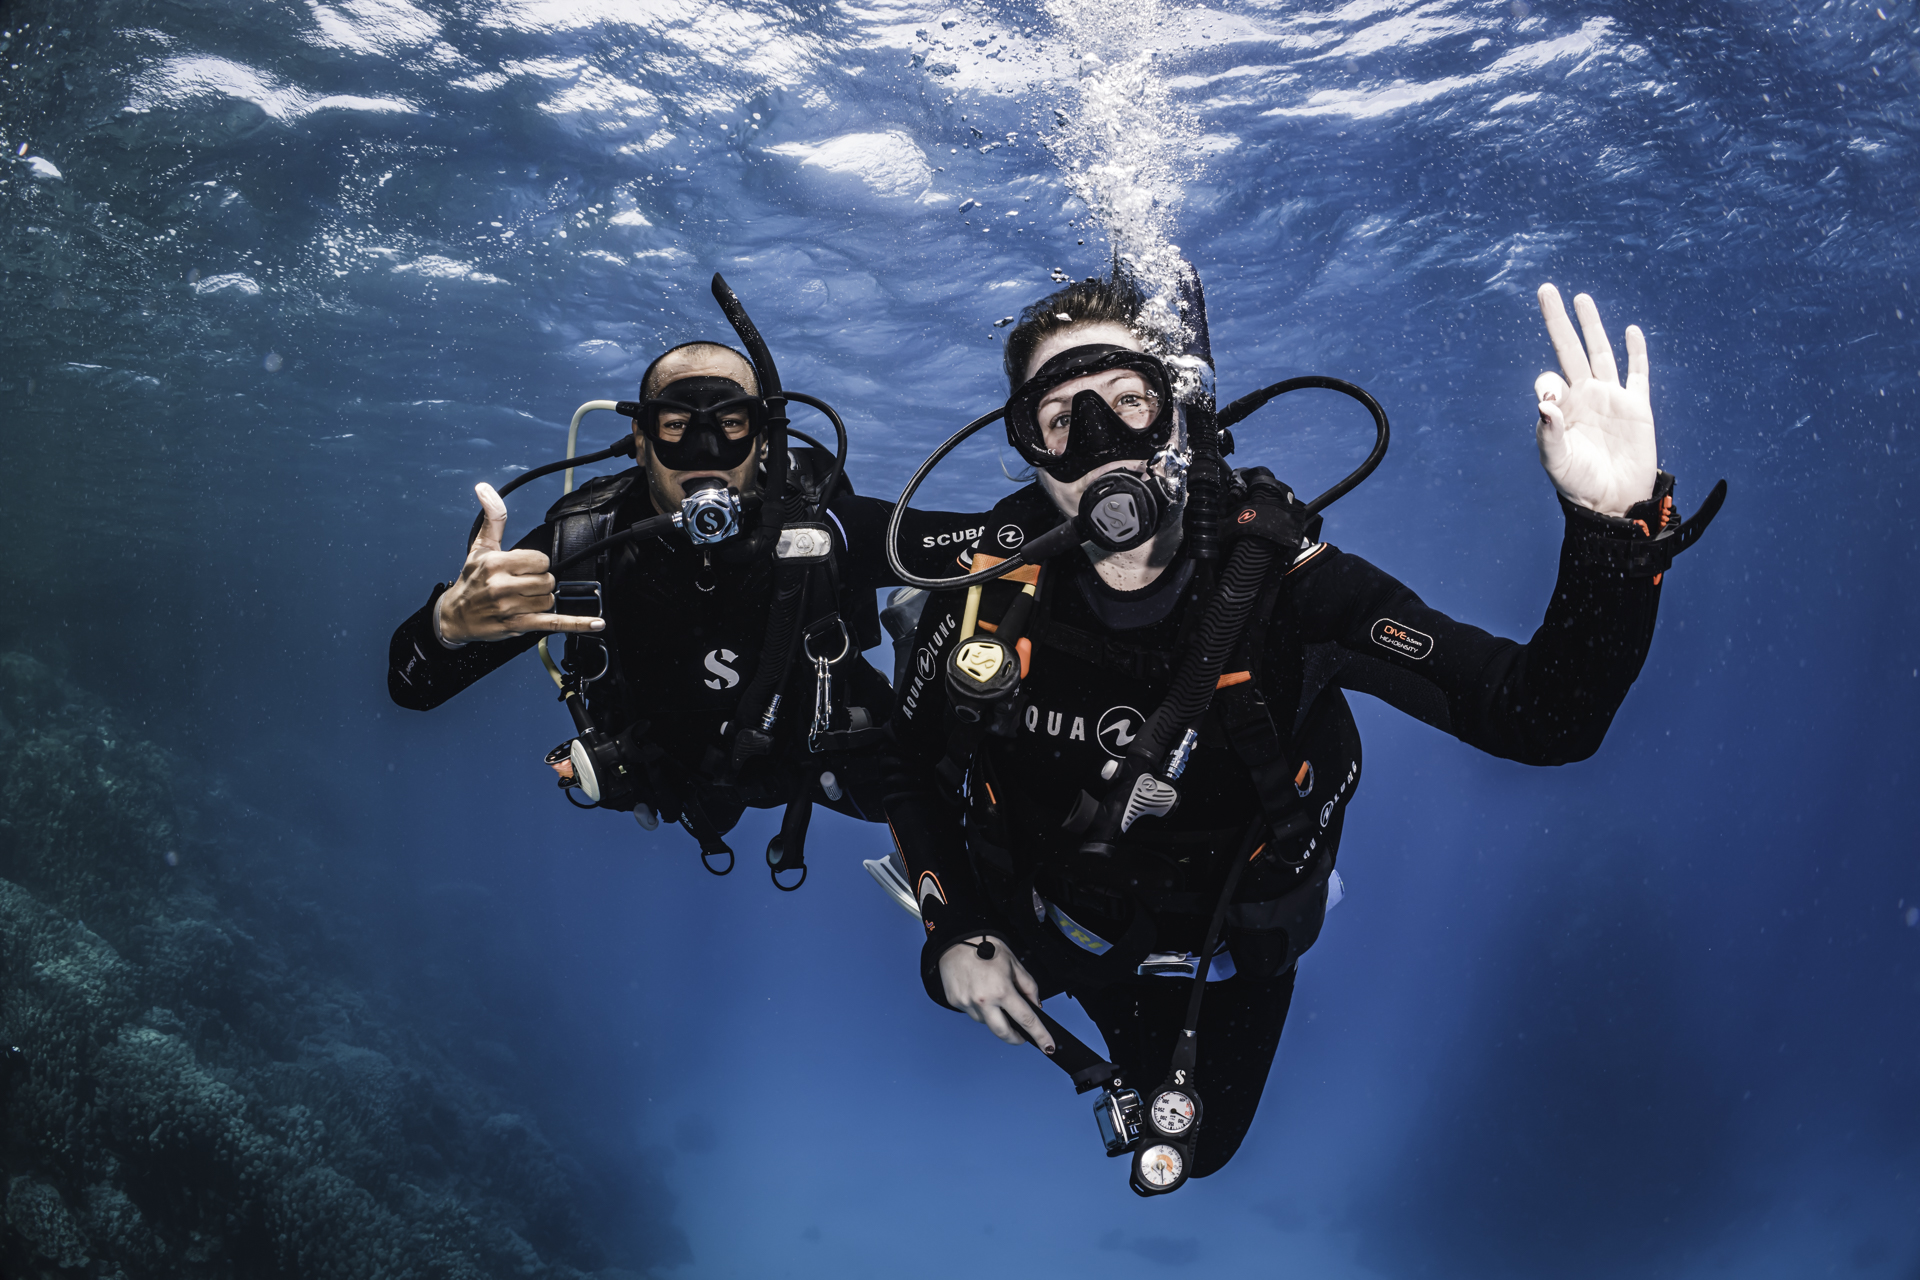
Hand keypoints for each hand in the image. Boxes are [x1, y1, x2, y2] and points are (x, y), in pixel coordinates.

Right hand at [435, 483, 605, 643]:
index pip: (541, 560)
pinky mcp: (516, 625)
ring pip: (549, 600)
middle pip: (547, 580)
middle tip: (523, 585)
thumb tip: (485, 488)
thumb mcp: (480, 547)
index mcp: (496, 564)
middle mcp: (501, 585)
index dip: (537, 564)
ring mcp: (509, 607)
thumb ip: (493, 518)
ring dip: (543, 600)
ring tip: (523, 600)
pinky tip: (596, 624)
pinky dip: (577, 624)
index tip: (525, 568)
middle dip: (540, 582)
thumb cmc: (470, 580)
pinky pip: (553, 623)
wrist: (454, 616)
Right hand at [938, 937, 1055, 1052]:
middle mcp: (984, 1001)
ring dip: (995, 1017)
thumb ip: (1029, 987)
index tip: (1048, 1047)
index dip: (1040, 1035)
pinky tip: (978, 991)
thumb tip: (1035, 1005)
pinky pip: (973, 1013)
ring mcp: (967, 1004)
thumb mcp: (1015, 964)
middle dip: (1016, 1038)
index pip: (1026, 1020)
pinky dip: (980, 1008)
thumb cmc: (986, 947)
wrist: (955, 940)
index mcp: (1002, 990)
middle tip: (1022, 1036)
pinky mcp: (955, 1003)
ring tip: (993, 996)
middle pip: (1004, 1033)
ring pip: (987, 1022)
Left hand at [1533, 284, 1658, 517]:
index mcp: (1562, 407)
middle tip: (1546, 289)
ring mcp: (1611, 398)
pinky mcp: (1637, 406)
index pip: (1548, 378)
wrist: (1613, 500)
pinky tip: (1631, 331)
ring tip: (1581, 298)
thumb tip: (1545, 401)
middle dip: (1558, 320)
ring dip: (1591, 325)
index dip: (1547, 381)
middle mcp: (1584, 396)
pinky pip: (1637, 373)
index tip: (1553, 399)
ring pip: (1600, 352)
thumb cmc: (1578, 483)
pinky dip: (1636, 352)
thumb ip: (1549, 431)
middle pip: (1570, 348)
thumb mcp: (1556, 460)